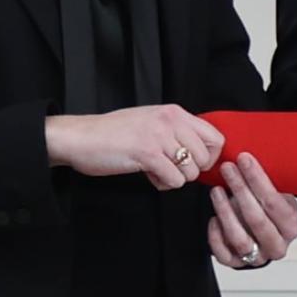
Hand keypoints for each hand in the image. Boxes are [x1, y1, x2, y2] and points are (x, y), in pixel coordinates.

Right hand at [46, 104, 226, 184]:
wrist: (81, 137)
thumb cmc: (113, 133)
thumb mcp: (151, 122)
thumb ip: (176, 132)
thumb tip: (201, 152)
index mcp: (174, 112)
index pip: (215, 137)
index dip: (209, 157)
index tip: (193, 163)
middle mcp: (170, 121)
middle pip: (205, 158)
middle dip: (190, 171)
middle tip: (169, 168)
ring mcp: (159, 136)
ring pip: (190, 172)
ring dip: (174, 178)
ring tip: (155, 170)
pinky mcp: (147, 153)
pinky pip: (174, 180)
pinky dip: (163, 184)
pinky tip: (148, 175)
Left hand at [205, 153, 296, 266]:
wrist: (261, 229)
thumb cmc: (267, 207)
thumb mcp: (277, 193)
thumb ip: (270, 182)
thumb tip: (252, 156)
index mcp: (292, 226)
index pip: (275, 203)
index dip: (258, 180)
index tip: (244, 159)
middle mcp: (278, 246)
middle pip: (257, 220)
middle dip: (240, 190)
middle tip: (227, 168)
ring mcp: (258, 257)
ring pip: (239, 238)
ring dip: (225, 212)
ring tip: (216, 191)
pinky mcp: (237, 264)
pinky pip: (224, 254)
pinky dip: (216, 236)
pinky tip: (213, 218)